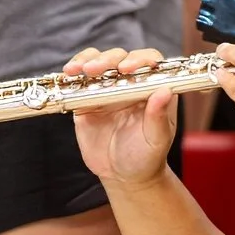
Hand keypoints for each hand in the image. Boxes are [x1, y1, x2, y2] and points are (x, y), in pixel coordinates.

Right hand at [65, 45, 176, 186]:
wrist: (123, 176)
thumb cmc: (146, 156)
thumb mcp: (156, 140)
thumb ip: (159, 117)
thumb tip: (165, 91)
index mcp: (152, 88)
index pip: (149, 62)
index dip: (138, 59)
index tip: (126, 69)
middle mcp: (131, 83)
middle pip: (121, 58)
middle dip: (108, 60)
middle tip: (96, 69)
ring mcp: (108, 88)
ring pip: (100, 62)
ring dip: (89, 61)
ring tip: (80, 70)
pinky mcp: (88, 98)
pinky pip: (81, 80)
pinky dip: (75, 72)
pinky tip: (69, 74)